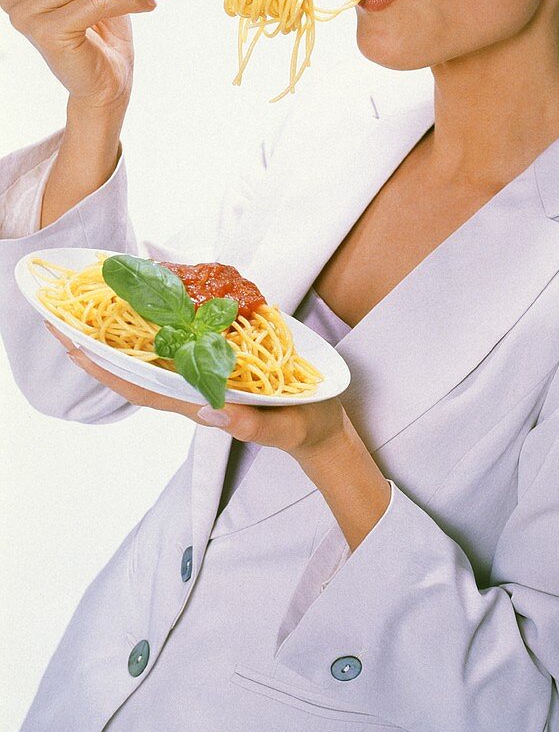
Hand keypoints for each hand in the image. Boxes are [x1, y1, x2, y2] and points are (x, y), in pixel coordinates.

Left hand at [44, 320, 348, 459]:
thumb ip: (250, 426)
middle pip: (137, 369)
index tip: (74, 347)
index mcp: (200, 405)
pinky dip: (163, 323)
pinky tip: (157, 303)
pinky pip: (182, 344)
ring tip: (100, 302)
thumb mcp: (283, 428)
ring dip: (124, 333)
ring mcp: (205, 378)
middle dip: (101, 346)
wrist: (318, 428)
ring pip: (154, 355)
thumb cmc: (301, 428)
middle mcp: (194, 389)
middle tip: (67, 316)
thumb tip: (211, 412)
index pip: (142, 389)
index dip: (106, 369)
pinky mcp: (221, 366)